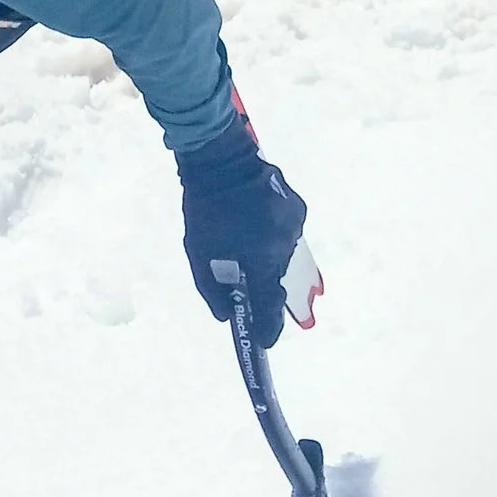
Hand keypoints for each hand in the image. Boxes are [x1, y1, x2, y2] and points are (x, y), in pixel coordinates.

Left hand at [177, 108, 308, 343]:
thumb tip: (226, 315)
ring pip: (281, 253)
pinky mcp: (297, 207)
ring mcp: (294, 225)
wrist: (220, 155)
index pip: (270, 306)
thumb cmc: (204, 207)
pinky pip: (286, 231)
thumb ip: (212, 288)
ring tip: (243, 242)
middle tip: (245, 284)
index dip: (268, 327)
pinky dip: (271, 234)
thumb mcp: (199, 251)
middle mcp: (285, 245)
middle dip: (261, 284)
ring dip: (265, 255)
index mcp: (261, 258)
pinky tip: (254, 224)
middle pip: (275, 277)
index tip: (265, 341)